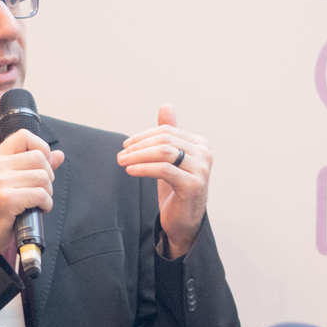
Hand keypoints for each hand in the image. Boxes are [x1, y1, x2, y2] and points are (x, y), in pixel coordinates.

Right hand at [0, 129, 64, 256]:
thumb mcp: (10, 181)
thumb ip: (34, 166)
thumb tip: (59, 155)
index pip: (24, 135)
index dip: (41, 147)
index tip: (43, 164)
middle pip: (39, 157)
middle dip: (48, 175)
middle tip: (41, 189)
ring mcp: (0, 181)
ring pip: (43, 177)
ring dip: (48, 192)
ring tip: (38, 201)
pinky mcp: (7, 199)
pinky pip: (41, 195)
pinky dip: (46, 204)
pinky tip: (38, 209)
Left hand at [117, 103, 211, 257]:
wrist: (184, 221)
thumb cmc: (177, 189)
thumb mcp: (171, 159)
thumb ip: (169, 134)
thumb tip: (166, 105)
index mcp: (200, 144)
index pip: (167, 131)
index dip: (144, 136)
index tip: (126, 145)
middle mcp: (205, 154)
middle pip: (165, 140)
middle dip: (139, 146)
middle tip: (121, 154)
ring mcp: (201, 169)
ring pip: (164, 153)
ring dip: (138, 156)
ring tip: (122, 162)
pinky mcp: (193, 185)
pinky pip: (164, 170)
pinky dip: (143, 168)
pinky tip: (130, 171)